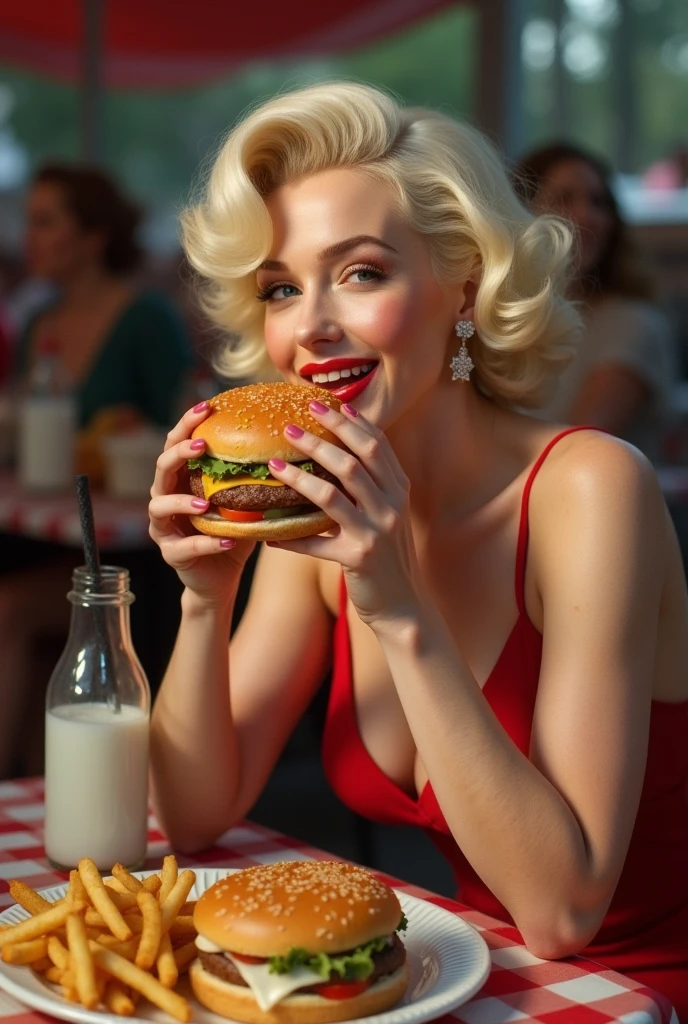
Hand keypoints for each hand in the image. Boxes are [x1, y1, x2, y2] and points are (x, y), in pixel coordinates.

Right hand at [148, 402, 254, 605]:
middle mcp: (165, 497)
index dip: (187, 424)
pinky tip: (230, 540)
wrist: (220, 579)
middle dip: (179, 453)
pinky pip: (185, 547)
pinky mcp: (172, 554)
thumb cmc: (233, 533)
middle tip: (202, 446)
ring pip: (160, 506)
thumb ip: (254, 478)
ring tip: (205, 502)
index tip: (206, 406)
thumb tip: (291, 449)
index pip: (177, 443)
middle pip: (161, 467)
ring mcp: (164, 527)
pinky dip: (207, 543)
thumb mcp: (246, 502)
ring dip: (182, 501)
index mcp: (182, 479)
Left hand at [265, 400, 422, 627]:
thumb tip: (332, 454)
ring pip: (333, 494)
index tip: (323, 404)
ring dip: (299, 476)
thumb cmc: (387, 556)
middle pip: (354, 460)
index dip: (349, 422)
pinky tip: (267, 534)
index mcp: (398, 489)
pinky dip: (290, 537)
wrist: (403, 606)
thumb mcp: (385, 515)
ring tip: (273, 463)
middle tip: (290, 425)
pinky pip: (317, 543)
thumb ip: (368, 486)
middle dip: (321, 437)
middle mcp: (391, 506)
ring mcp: (376, 532)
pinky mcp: (358, 559)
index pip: (375, 444)